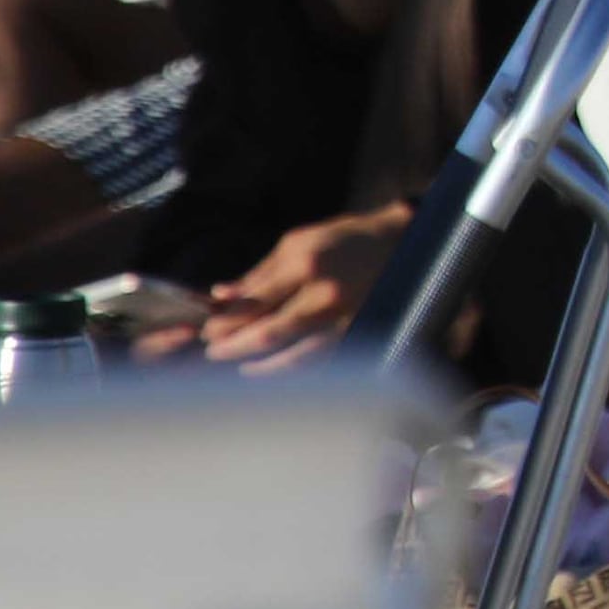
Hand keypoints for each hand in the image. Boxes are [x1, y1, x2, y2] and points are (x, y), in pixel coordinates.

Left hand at [201, 201, 408, 370]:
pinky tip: (272, 368)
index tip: (207, 330)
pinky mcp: (356, 333)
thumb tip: (221, 295)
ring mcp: (344, 317)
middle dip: (234, 347)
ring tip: (240, 366)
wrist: (401, 243)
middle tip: (214, 352)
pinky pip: (316, 361)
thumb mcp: (298, 242)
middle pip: (267, 333)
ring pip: (291, 356)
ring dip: (259, 366)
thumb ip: (260, 273)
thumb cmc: (345, 239)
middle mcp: (325, 293)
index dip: (225, 321)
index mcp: (306, 263)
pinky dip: (290, 369)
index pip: (254, 302)